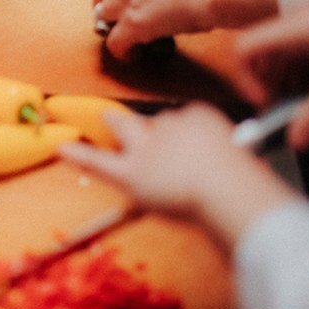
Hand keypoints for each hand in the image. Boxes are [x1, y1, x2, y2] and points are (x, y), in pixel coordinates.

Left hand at [59, 103, 299, 244]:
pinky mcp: (131, 171)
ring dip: (116, 126)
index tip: (191, 154)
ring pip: (126, 128)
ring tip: (104, 122)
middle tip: (138, 127)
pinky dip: (79, 154)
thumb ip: (230, 164)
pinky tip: (61, 148)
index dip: (185, 142)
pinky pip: (98, 160)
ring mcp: (147, 145)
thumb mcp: (247, 163)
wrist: (229, 191)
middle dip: (147, 124)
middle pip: (155, 120)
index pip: (186, 122)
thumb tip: (234, 180)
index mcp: (203, 117)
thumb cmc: (247, 186)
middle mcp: (171, 123)